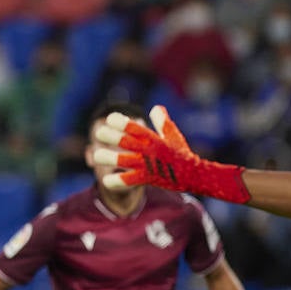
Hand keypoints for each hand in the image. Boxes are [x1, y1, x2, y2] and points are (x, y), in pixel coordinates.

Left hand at [93, 105, 250, 202]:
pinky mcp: (148, 179)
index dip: (121, 122)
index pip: (135, 127)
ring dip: (109, 158)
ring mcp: (148, 165)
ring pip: (124, 161)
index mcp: (154, 138)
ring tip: (96, 155)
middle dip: (110, 137)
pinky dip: (118, 182)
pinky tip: (105, 181)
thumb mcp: (174, 135)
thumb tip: (156, 108)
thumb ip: (163, 122)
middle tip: (98, 133)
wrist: (194, 175)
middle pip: (126, 141)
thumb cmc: (182, 154)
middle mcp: (149, 150)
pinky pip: (130, 181)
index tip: (110, 118)